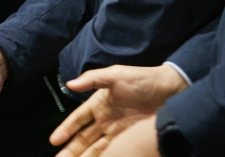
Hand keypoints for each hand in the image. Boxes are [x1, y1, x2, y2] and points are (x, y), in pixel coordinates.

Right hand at [50, 65, 185, 156]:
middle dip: (71, 150)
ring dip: (84, 156)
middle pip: (84, 138)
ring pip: (96, 148)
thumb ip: (92, 79)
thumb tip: (69, 84)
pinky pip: (113, 152)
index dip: (66, 129)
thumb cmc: (141, 80)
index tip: (54, 141)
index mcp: (99, 104)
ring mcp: (117, 132)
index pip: (78, 120)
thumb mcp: (116, 75)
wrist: (170, 90)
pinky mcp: (130, 139)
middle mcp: (105, 120)